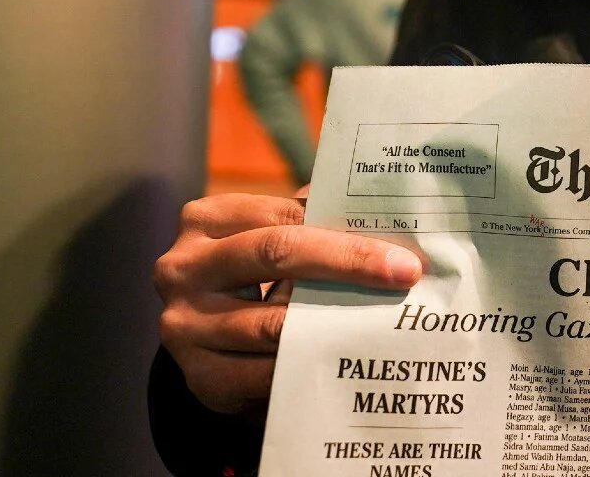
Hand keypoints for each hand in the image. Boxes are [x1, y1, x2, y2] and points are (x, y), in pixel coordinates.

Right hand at [154, 193, 422, 415]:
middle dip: (348, 262)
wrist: (206, 339)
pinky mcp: (199, 377)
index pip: (284, 217)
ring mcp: (184, 325)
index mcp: (206, 221)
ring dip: (335, 323)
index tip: (401, 251)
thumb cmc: (255, 277)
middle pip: (276, 254)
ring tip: (385, 321)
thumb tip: (388, 213)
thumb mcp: (272, 239)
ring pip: (272, 323)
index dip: (345, 232)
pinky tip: (345, 361)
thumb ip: (315, 221)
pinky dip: (309, 367)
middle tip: (406, 274)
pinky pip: (264, 375)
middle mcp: (183, 268)